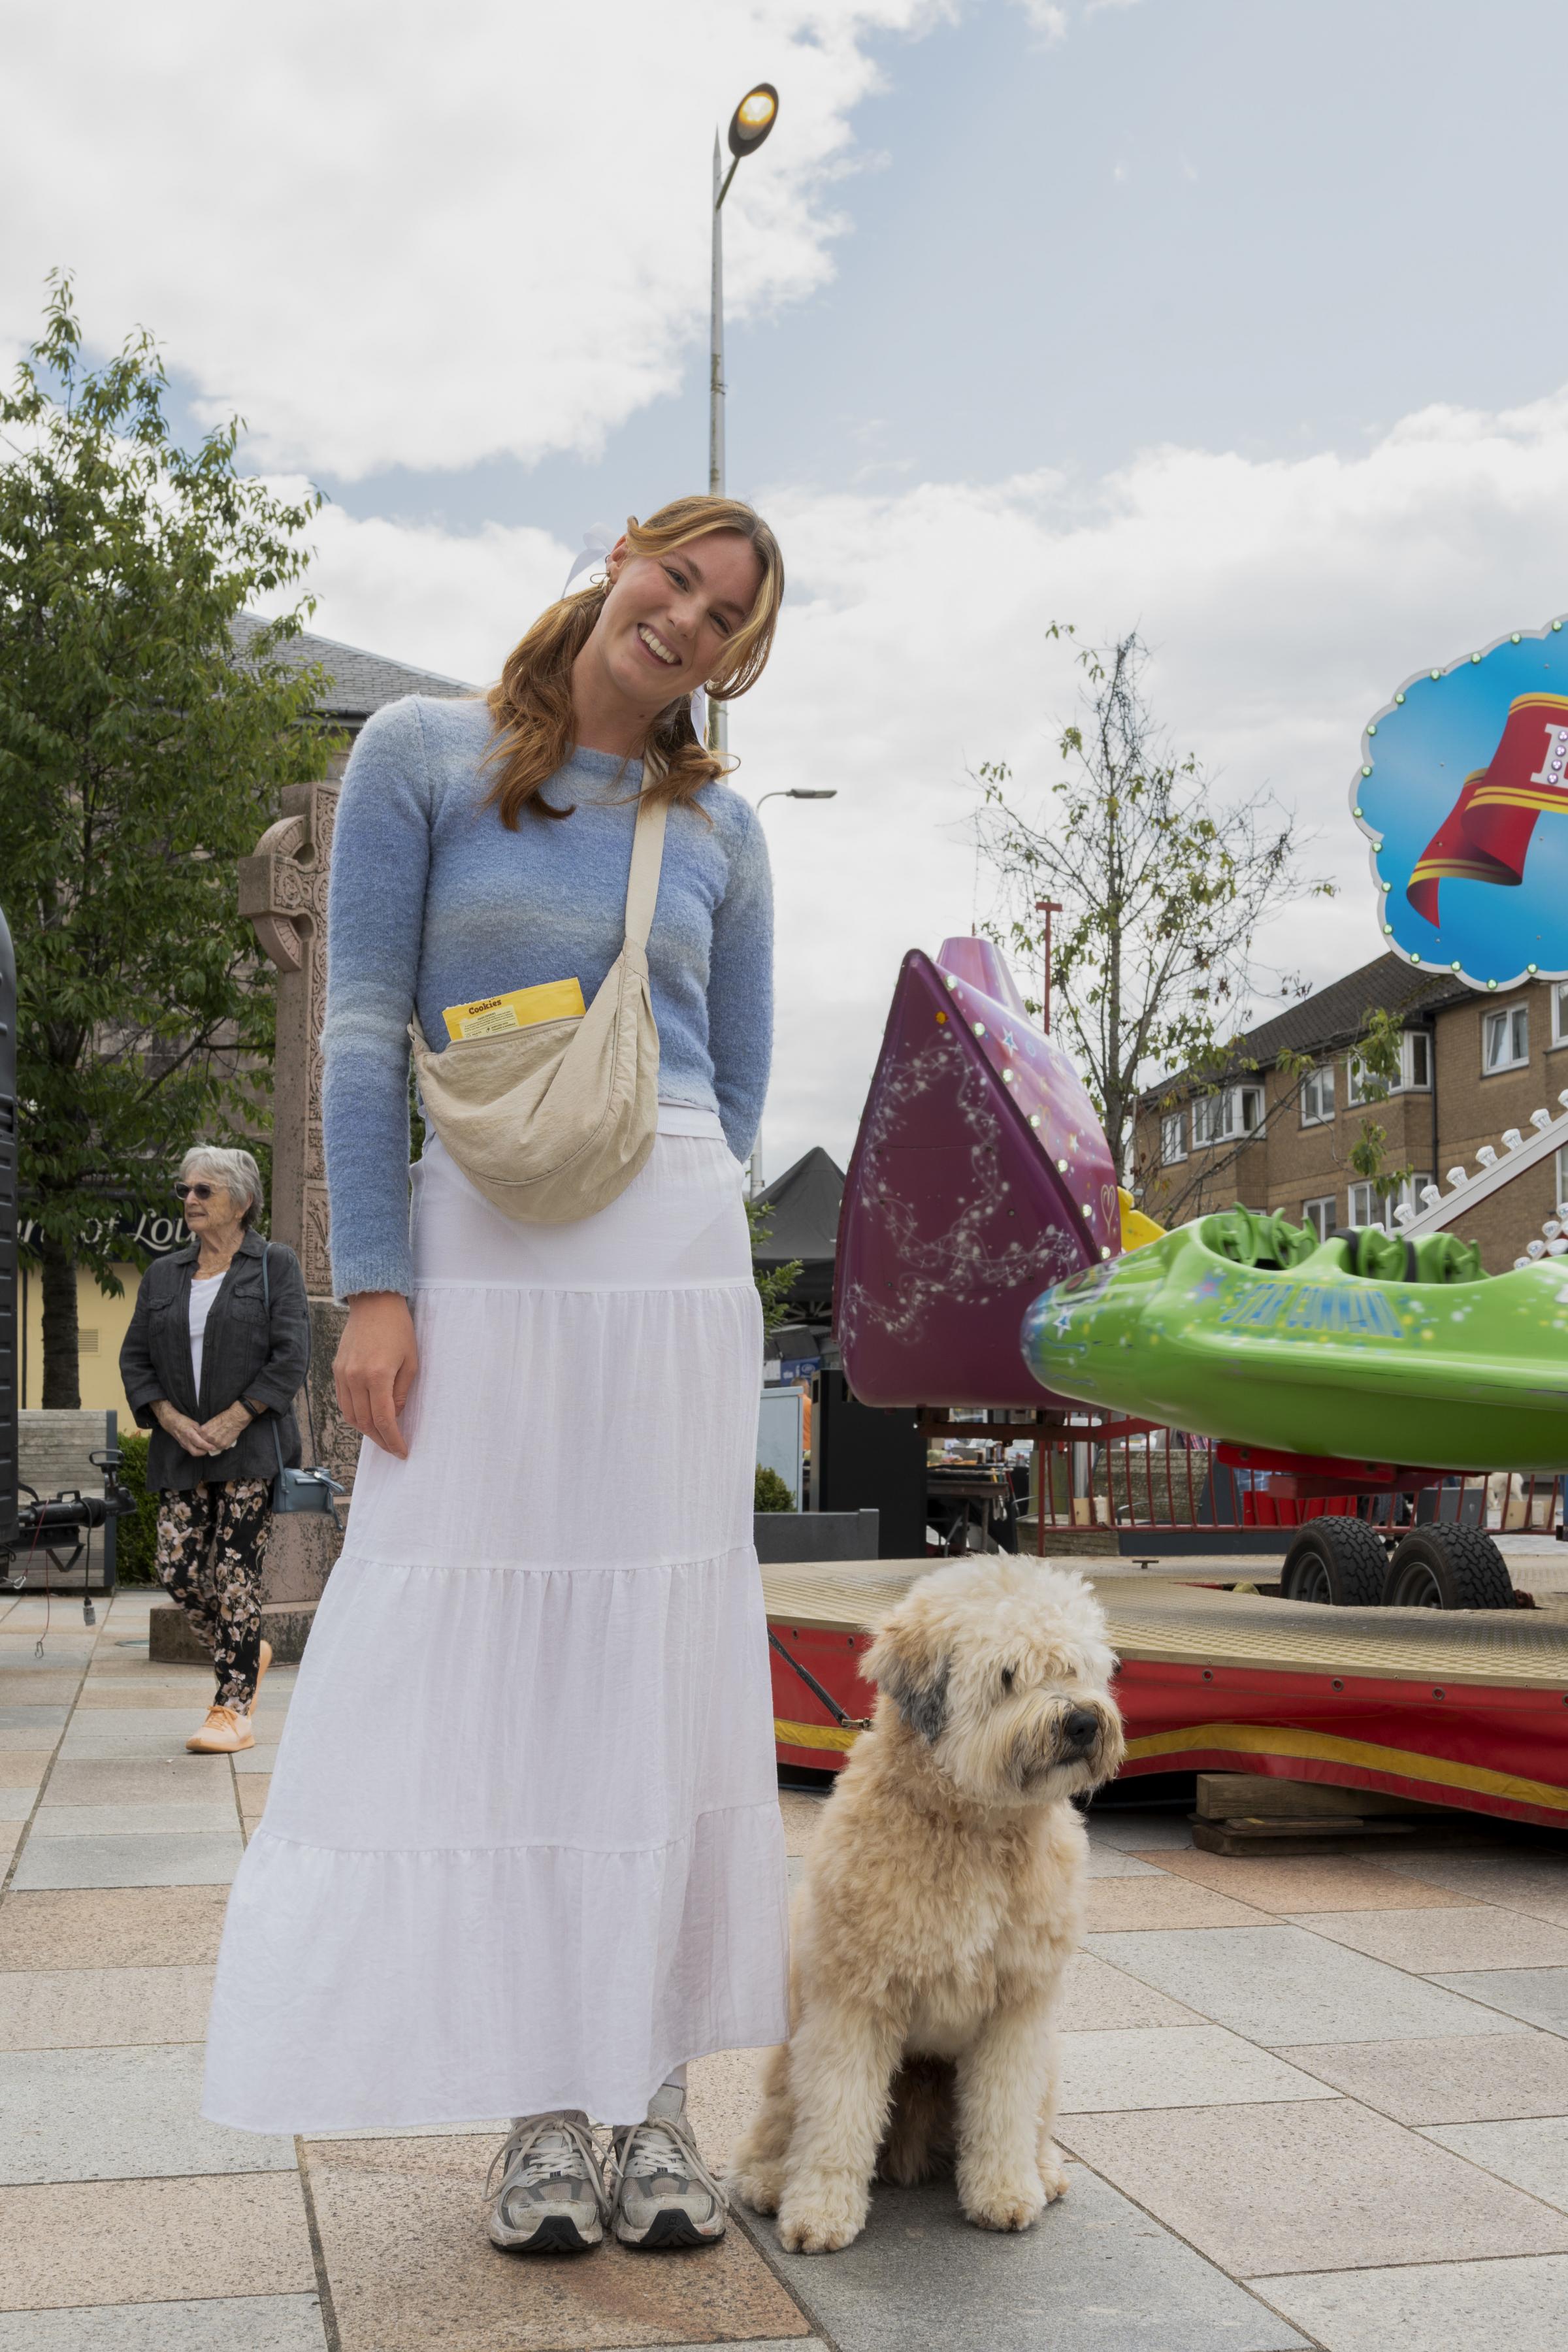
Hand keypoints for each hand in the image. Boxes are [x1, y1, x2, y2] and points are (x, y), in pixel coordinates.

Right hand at [151, 1400, 222, 1456]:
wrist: (171, 1422)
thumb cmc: (183, 1421)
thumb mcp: (194, 1423)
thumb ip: (200, 1431)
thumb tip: (208, 1436)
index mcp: (189, 1434)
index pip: (200, 1443)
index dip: (208, 1446)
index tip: (214, 1447)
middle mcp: (185, 1441)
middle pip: (195, 1452)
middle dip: (204, 1452)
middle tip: (210, 1449)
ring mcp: (183, 1444)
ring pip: (192, 1452)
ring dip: (200, 1451)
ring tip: (206, 1447)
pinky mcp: (182, 1445)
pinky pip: (190, 1449)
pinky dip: (196, 1449)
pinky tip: (200, 1446)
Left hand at [199, 1402, 252, 1452]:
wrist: (235, 1419)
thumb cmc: (224, 1418)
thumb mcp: (211, 1422)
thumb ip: (205, 1430)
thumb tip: (202, 1436)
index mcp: (204, 1430)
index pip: (197, 1439)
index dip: (200, 1440)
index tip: (203, 1440)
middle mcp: (208, 1437)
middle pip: (204, 1444)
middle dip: (206, 1443)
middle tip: (211, 1441)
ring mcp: (216, 1442)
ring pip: (211, 1447)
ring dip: (214, 1445)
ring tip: (218, 1439)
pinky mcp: (223, 1445)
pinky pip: (219, 1448)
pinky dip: (220, 1446)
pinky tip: (223, 1440)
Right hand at [334, 1292, 418, 1458]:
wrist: (374, 1303)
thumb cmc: (398, 1329)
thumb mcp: (411, 1361)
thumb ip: (402, 1392)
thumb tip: (394, 1416)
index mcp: (377, 1375)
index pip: (383, 1419)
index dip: (392, 1439)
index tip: (402, 1451)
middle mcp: (355, 1377)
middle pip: (364, 1421)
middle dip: (380, 1439)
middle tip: (393, 1447)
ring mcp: (342, 1374)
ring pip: (350, 1415)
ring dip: (366, 1430)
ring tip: (382, 1436)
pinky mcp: (336, 1369)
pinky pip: (343, 1401)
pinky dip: (354, 1414)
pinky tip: (367, 1418)